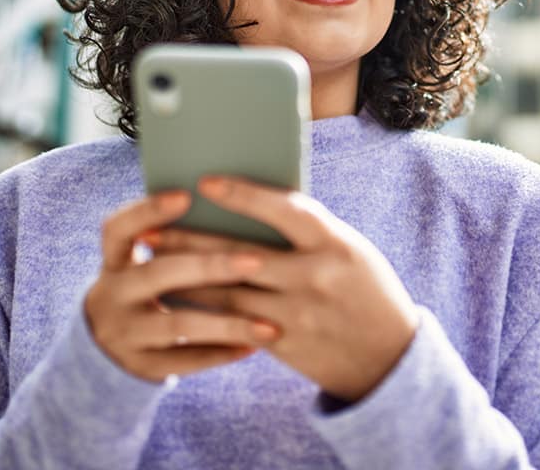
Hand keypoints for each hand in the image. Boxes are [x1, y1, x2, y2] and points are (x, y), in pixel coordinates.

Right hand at [83, 191, 281, 382]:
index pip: (119, 228)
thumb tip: (240, 208)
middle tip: (258, 261)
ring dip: (228, 322)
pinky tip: (256, 344)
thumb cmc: (151, 291)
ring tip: (271, 323)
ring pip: (179, 324)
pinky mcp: (141, 367)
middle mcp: (112, 295)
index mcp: (115, 260)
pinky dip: (223, 352)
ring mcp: (123, 334)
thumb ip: (177, 243)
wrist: (109, 354)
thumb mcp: (145, 265)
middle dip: (210, 265)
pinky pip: (187, 360)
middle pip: (158, 273)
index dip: (148, 210)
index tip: (187, 195)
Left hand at [159, 176, 419, 402]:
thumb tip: (250, 207)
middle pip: (240, 254)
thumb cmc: (365, 289)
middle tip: (151, 228)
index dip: (244, 195)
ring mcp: (297, 313)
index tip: (205, 182)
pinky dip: (202, 309)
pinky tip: (175, 297)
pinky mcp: (283, 342)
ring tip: (152, 260)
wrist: (388, 357)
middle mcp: (314, 277)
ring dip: (184, 276)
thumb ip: (307, 233)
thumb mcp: (349, 250)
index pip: (284, 210)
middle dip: (190, 241)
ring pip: (227, 292)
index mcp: (335, 243)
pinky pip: (233, 323)